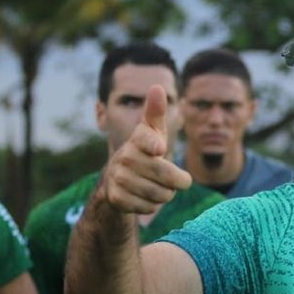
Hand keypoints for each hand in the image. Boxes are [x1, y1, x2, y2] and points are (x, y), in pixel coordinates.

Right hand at [99, 84, 191, 213]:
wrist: (116, 179)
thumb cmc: (145, 151)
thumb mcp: (152, 132)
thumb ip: (156, 112)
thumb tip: (158, 86)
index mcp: (138, 140)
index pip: (148, 141)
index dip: (154, 144)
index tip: (159, 148)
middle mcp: (125, 158)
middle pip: (168, 177)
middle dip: (176, 182)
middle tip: (173, 179)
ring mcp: (119, 179)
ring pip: (160, 195)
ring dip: (165, 194)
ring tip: (156, 186)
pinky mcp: (116, 199)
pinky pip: (149, 207)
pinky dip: (152, 205)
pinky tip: (144, 196)